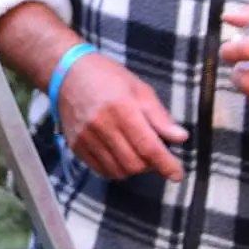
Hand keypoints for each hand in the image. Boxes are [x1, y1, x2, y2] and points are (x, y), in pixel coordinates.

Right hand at [56, 50, 188, 182]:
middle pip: (133, 163)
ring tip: (137, 155)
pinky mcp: (76, 146)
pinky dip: (115, 169)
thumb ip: (160, 117)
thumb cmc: (108, 78)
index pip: (148, 146)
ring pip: (117, 170)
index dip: (166, 164)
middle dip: (150, 166)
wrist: (68, 74)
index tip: (177, 174)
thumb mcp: (140, 89)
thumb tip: (181, 138)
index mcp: (122, 109)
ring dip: (133, 169)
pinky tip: (120, 157)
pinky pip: (100, 170)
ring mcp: (86, 138)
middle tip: (155, 156)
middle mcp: (102, 126)